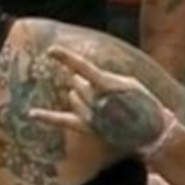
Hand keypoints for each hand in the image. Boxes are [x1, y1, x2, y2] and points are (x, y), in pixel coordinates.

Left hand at [28, 46, 173, 154]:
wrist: (153, 133)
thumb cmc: (143, 104)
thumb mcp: (129, 84)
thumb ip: (104, 78)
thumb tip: (79, 74)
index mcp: (109, 85)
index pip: (83, 67)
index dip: (66, 58)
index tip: (50, 51)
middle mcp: (97, 100)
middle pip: (77, 83)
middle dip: (86, 85)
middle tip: (105, 95)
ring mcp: (90, 114)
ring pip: (72, 97)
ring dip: (82, 98)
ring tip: (103, 107)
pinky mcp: (86, 127)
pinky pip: (62, 120)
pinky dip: (46, 117)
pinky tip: (31, 114)